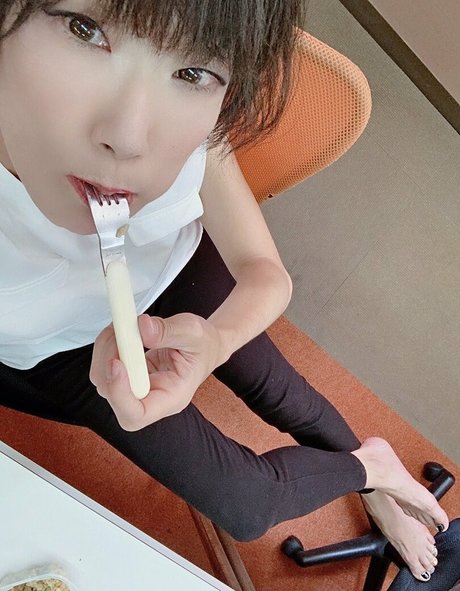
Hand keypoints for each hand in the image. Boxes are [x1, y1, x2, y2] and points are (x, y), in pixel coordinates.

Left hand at [90, 313, 224, 430]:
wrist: (205, 345)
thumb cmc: (204, 345)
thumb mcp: (193, 332)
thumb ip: (168, 331)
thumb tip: (142, 328)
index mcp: (172, 398)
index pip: (137, 414)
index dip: (119, 394)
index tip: (117, 363)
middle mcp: (151, 398)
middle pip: (113, 397)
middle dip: (108, 362)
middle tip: (120, 332)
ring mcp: (137, 388)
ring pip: (104, 380)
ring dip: (105, 350)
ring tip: (122, 326)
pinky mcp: (128, 374)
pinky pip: (105, 367)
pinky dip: (106, 345)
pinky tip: (121, 330)